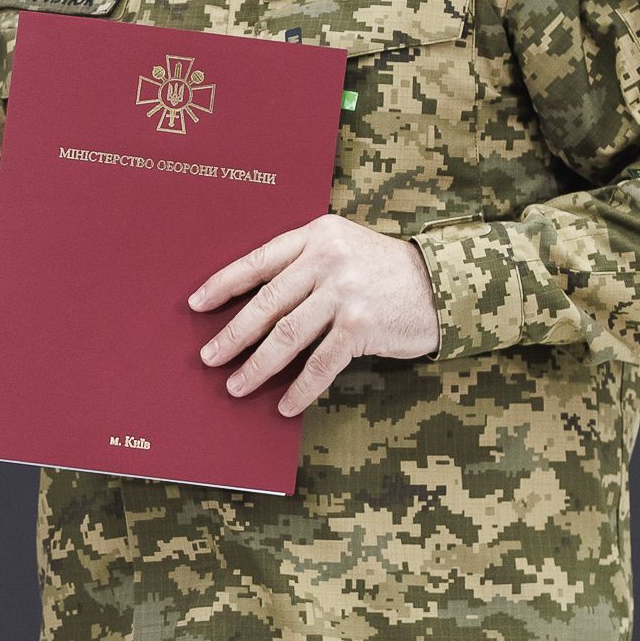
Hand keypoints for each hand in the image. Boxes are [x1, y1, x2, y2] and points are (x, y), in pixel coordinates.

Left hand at [190, 214, 439, 415]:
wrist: (443, 285)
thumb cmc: (385, 271)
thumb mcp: (344, 247)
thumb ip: (305, 262)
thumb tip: (254, 301)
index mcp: (317, 235)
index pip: (258, 261)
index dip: (223, 284)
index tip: (196, 305)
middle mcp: (327, 259)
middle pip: (266, 303)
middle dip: (233, 335)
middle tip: (208, 357)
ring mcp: (344, 293)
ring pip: (286, 336)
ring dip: (257, 366)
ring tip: (236, 385)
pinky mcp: (360, 326)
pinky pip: (320, 364)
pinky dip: (300, 389)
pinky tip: (285, 405)